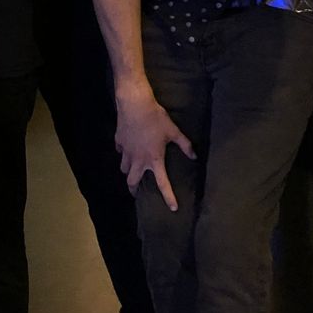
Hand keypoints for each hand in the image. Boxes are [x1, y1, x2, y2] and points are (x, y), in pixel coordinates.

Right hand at [115, 82, 195, 210]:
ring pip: (123, 168)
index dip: (169, 197)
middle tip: (136, 192)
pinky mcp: (119, 141)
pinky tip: (127, 149)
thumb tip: (194, 156)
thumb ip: (185, 145)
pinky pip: (120, 152)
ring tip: (131, 170)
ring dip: (127, 171)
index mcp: (154, 159)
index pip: (162, 184)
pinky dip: (123, 154)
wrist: (134, 104)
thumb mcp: (173, 131)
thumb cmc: (156, 118)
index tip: (173, 208)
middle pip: (131, 182)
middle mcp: (138, 159)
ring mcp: (126, 151)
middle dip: (133, 189)